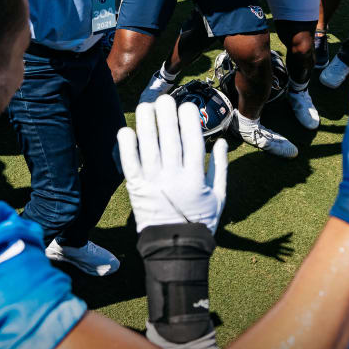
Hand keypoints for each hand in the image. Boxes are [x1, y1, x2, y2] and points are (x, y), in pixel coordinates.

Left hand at [118, 95, 228, 232]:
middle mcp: (174, 177)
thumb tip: (221, 142)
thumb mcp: (218, 197)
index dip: (189, 119)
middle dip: (166, 114)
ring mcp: (154, 182)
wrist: (175, 249)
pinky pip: (129, 163)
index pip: (192, 140)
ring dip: (146, 123)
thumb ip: (220, 168)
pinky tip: (128, 130)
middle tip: (164, 99)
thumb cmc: (199, 222)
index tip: (187, 105)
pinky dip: (127, 146)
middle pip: (169, 138)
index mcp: (196, 177)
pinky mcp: (136, 189)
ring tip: (145, 106)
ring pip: (148, 146)